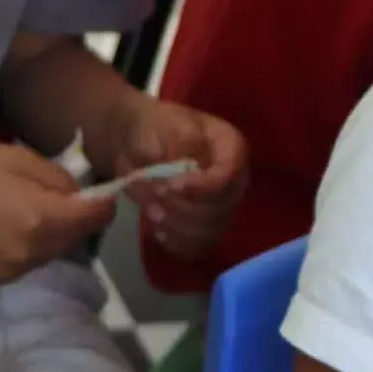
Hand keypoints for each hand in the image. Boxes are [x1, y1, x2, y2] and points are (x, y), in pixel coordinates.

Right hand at [0, 142, 115, 286]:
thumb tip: (79, 196)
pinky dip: (22, 249)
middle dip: (72, 220)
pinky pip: (23, 264)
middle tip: (51, 197)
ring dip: (46, 236)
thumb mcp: (19, 159)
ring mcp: (10, 272)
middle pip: (73, 239)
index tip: (97, 195)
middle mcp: (32, 253)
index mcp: (41, 219)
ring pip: (48, 254)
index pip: (95, 219)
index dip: (102, 205)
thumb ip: (58, 179)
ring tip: (17, 212)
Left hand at [86, 97, 248, 260]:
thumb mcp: (162, 124)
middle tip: (153, 200)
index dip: (201, 187)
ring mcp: (221, 206)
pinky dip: (176, 243)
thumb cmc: (154, 128)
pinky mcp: (205, 226)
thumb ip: (176, 146)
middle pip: (221, 209)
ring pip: (210, 232)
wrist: (139, 144)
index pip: (228, 175)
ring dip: (177, 228)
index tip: (168, 186)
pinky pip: (198, 246)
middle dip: (183, 209)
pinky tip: (158, 231)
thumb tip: (182, 172)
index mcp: (231, 148)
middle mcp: (233, 180)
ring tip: (151, 214)